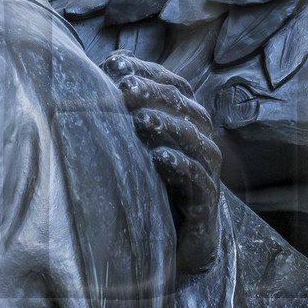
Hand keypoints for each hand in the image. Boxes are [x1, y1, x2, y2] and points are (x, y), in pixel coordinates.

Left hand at [104, 54, 222, 275]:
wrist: (183, 242)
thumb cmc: (154, 186)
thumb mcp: (134, 148)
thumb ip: (123, 114)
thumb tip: (100, 71)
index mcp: (184, 120)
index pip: (171, 84)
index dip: (146, 70)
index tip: (114, 65)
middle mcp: (199, 138)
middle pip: (184, 104)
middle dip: (153, 93)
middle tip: (124, 88)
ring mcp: (206, 168)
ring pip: (195, 136)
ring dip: (167, 125)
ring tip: (140, 120)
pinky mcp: (207, 198)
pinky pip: (199, 176)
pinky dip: (180, 165)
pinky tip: (158, 160)